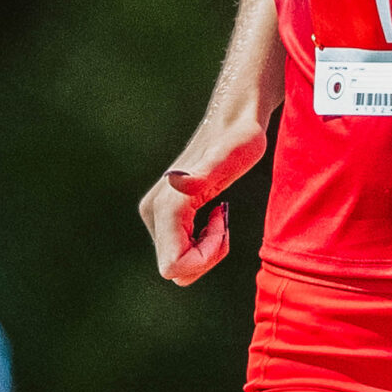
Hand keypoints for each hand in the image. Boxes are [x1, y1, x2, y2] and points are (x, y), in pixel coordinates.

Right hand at [139, 119, 269, 285]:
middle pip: (176, 268)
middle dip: (207, 256)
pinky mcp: (164, 214)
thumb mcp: (230, 157)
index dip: (205, 259)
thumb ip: (202, 174)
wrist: (232, 123)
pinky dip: (203, 242)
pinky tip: (214, 214)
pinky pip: (181, 250)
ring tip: (220, 216)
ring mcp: (156, 214)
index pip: (174, 266)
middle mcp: (152, 213)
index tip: (223, 226)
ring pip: (178, 262)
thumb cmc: (239, 140)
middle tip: (224, 222)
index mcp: (164, 207)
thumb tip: (178, 184)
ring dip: (206, 249)